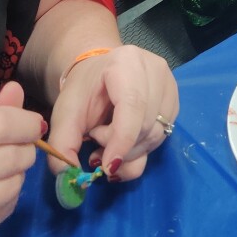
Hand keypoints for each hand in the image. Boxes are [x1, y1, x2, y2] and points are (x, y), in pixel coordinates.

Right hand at [0, 82, 41, 236]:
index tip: (32, 123)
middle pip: (10, 159)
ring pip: (11, 188)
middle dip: (25, 147)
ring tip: (5, 166)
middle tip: (21, 143)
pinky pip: (2, 213)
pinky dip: (6, 197)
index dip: (26, 122)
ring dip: (18, 174)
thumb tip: (17, 94)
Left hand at [47, 45, 177, 182]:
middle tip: (96, 146)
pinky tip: (123, 142)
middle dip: (120, 147)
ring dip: (130, 151)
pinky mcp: (174, 103)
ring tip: (107, 143)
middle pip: (145, 124)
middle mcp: (155, 70)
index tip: (107, 166)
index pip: (132, 105)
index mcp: (126, 62)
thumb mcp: (65, 113)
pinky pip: (162, 138)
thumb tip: (68, 174)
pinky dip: (140, 149)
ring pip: (156, 135)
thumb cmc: (83, 90)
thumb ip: (62, 143)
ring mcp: (169, 85)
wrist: (99, 76)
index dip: (122, 139)